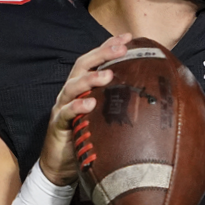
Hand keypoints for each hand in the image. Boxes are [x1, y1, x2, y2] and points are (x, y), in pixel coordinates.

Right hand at [39, 34, 131, 185]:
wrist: (60, 166)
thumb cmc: (85, 139)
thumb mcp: (103, 119)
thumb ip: (117, 105)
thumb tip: (147, 98)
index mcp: (82, 88)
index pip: (95, 61)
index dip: (109, 47)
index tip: (129, 37)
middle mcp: (70, 93)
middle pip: (82, 66)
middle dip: (101, 54)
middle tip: (121, 48)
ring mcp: (62, 107)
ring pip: (72, 86)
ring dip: (90, 79)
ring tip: (108, 75)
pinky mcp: (57, 125)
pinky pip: (65, 113)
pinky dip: (76, 107)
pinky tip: (89, 104)